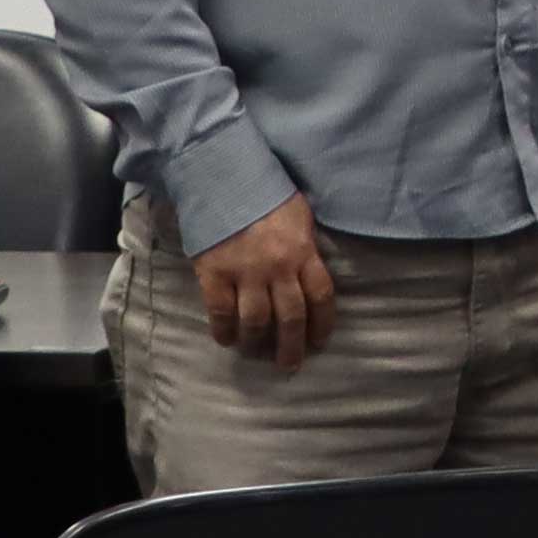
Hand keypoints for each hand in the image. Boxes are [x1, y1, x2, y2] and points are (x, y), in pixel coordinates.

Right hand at [195, 193, 338, 369]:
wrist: (221, 174)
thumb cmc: (263, 190)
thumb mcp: (298, 213)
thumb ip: (305, 244)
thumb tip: (309, 269)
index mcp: (303, 251)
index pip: (322, 296)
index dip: (323, 324)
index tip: (319, 342)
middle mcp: (278, 267)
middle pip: (292, 317)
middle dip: (292, 346)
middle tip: (289, 364)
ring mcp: (246, 272)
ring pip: (257, 321)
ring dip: (258, 343)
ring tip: (256, 354)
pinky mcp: (215, 274)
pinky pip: (221, 312)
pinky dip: (224, 331)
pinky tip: (227, 340)